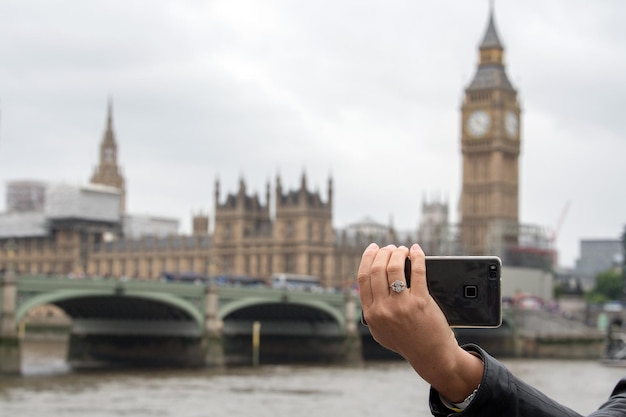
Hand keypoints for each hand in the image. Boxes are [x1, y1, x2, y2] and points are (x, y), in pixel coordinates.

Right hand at [357, 243, 482, 402]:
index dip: (367, 258)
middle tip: (390, 248)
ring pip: (394, 267)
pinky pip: (417, 271)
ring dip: (398, 253)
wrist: (430, 355)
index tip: (373, 248)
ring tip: (402, 250)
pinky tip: (416, 251)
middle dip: (383, 253)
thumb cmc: (406, 341)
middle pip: (377, 269)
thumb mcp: (380, 330)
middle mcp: (383, 309)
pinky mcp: (421, 302)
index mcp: (371, 314)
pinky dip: (417, 256)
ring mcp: (402, 305)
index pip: (363, 278)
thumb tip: (369, 281)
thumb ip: (372, 309)